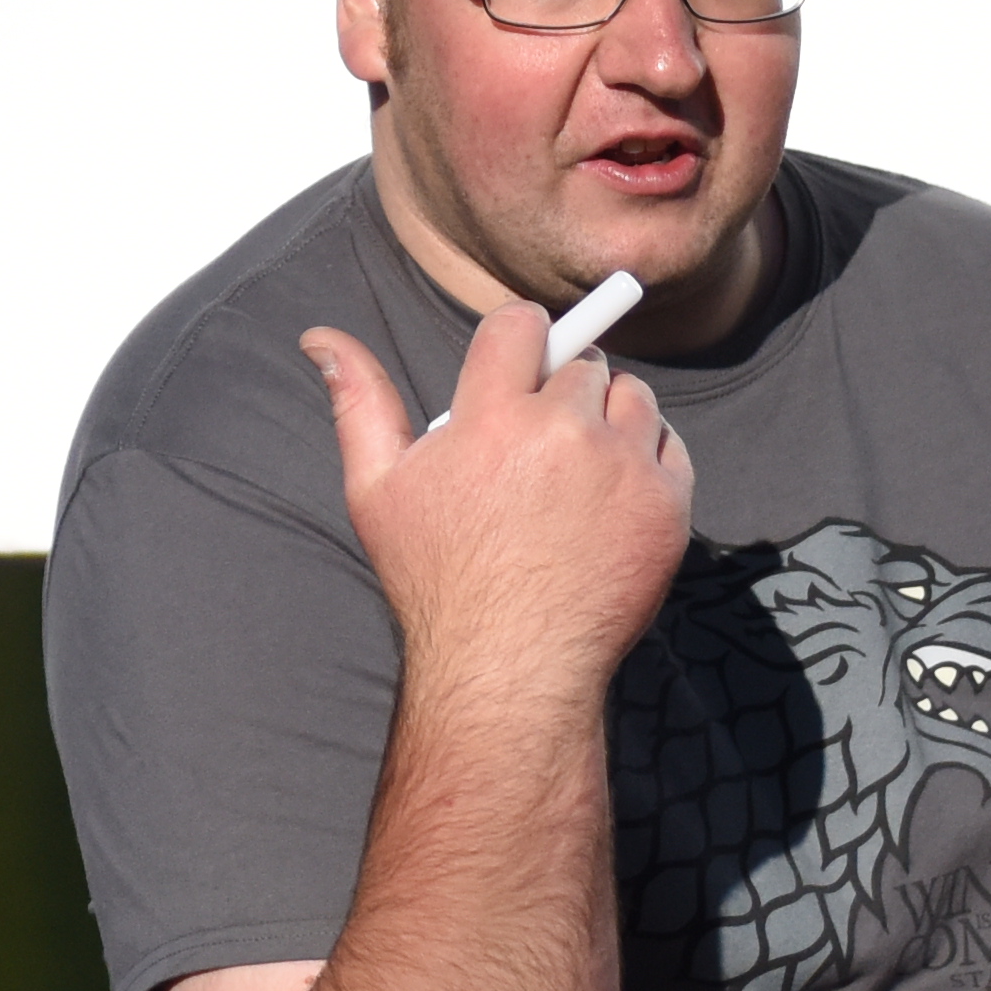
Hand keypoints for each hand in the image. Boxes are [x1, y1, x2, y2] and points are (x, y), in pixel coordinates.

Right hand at [302, 293, 689, 724]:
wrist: (508, 667)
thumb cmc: (437, 582)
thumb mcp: (376, 490)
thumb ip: (358, 403)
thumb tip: (320, 337)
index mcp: (491, 417)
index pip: (521, 323)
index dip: (520, 339)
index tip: (519, 367)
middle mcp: (563, 431)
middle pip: (581, 361)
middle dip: (561, 390)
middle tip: (541, 442)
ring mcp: (622, 467)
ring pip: (633, 396)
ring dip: (610, 417)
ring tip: (576, 472)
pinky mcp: (666, 505)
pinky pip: (671, 447)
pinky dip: (648, 461)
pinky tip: (611, 498)